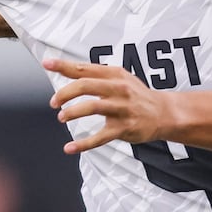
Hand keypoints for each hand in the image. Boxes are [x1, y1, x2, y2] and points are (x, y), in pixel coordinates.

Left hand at [45, 58, 173, 153]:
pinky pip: (100, 137)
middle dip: (65, 93)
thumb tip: (68, 68)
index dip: (63, 66)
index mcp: (115, 74)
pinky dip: (83, 144)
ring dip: (72, 112)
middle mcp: (118, 89)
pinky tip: (69, 147)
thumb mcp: (120, 78)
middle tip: (54, 102)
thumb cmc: (136, 95)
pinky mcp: (124, 128)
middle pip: (85, 85)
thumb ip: (96, 74)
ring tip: (62, 117)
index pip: (84, 68)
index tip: (47, 64)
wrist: (164, 113)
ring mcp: (122, 109)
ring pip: (91, 107)